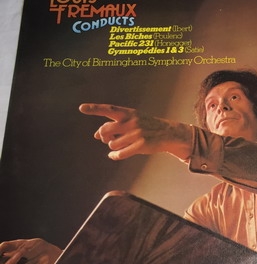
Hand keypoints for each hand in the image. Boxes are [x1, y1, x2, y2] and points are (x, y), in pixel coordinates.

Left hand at [79, 103, 193, 160]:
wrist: (168, 132)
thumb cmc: (146, 126)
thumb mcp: (132, 120)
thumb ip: (115, 125)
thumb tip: (96, 135)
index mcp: (129, 113)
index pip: (109, 109)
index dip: (95, 108)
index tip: (81, 108)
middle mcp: (131, 121)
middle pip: (105, 130)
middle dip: (104, 136)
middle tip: (108, 138)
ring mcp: (136, 133)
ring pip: (112, 144)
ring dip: (113, 146)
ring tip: (121, 144)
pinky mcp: (140, 145)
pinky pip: (119, 153)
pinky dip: (114, 155)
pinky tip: (114, 155)